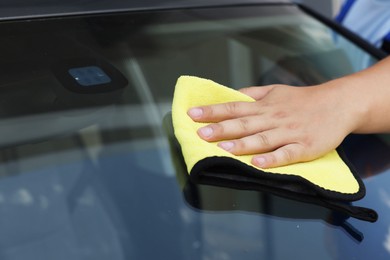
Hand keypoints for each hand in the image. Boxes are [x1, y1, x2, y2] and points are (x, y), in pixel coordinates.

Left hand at [187, 82, 358, 167]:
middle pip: (244, 124)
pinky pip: (286, 154)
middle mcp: (274, 118)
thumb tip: (230, 95)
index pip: (234, 107)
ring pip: (263, 139)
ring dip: (242, 144)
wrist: (338, 104)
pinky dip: (272, 159)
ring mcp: (289, 133)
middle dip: (221, 129)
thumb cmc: (302, 100)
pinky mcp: (304, 147)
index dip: (213, 111)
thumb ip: (252, 94)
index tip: (192, 114)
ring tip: (223, 149)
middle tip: (200, 133)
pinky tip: (257, 163)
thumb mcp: (275, 91)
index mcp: (264, 106)